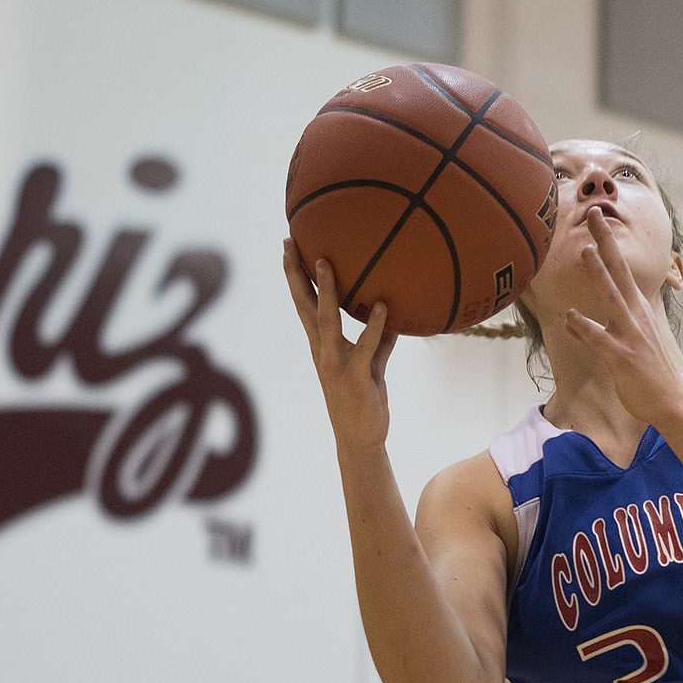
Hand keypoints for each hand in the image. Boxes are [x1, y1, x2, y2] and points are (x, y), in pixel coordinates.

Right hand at [285, 240, 397, 453]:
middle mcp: (323, 351)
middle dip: (296, 274)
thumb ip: (380, 342)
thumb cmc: (364, 401)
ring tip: (327, 263)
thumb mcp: (372, 366)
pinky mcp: (356, 377)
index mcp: (322, 346)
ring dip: (327, 292)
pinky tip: (383, 307)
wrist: (360, 439)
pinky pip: (366, 347)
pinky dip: (375, 327)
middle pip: (305, 306)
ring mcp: (336, 364)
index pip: (305, 305)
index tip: (289, 248)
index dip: (296, 277)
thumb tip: (393, 317)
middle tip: (288, 243)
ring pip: (327, 321)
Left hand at [564, 207, 682, 426]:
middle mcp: (635, 315)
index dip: (607, 241)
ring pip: (612, 298)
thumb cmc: (648, 370)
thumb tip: (581, 315)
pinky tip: (570, 318)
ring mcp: (630, 334)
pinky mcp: (623, 357)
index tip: (596, 214)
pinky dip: (586, 328)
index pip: (620, 267)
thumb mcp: (631, 338)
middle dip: (606, 241)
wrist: (671, 401)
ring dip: (598, 274)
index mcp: (636, 308)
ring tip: (584, 251)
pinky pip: (601, 339)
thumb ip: (609, 323)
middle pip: (619, 270)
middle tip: (593, 212)